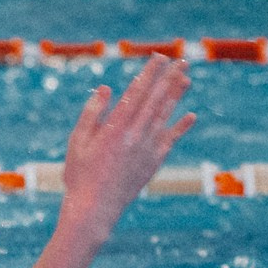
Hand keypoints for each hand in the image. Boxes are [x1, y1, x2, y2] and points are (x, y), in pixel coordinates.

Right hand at [58, 55, 194, 239]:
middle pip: (156, 100)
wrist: (95, 208)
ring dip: (177, 96)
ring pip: (165, 116)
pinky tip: (190, 115)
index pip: (136, 93)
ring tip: (187, 78)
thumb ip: (92, 113)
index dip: (148, 74)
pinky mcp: (154, 162)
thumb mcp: (77, 141)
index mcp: (115, 127)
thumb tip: (107, 89)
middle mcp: (135, 135)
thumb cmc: (80, 175)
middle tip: (181, 60)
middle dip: (169, 78)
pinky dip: (181, 127)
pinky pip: (171, 140)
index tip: (157, 58)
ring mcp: (148, 149)